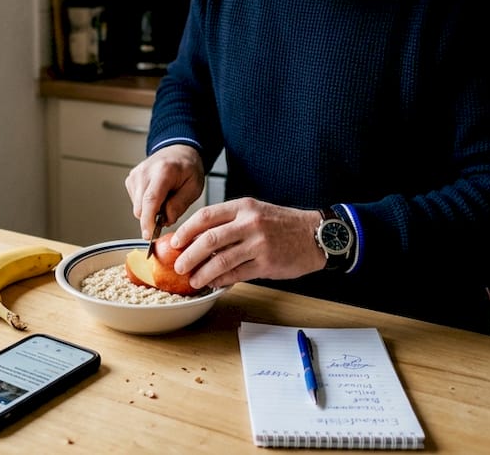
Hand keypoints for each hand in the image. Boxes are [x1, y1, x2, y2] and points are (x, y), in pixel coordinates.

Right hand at [124, 144, 204, 235]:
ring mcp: (135, 175)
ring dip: (151, 211)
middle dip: (153, 218)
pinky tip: (157, 196)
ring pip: (137, 207)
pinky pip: (136, 202)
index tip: (149, 236)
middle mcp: (145, 172)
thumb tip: (165, 220)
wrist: (178, 151)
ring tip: (165, 199)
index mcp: (163, 171)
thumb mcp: (194, 187)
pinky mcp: (130, 180)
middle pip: (141, 207)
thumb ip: (180, 204)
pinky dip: (146, 205)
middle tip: (170, 211)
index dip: (148, 221)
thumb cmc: (188, 168)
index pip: (151, 200)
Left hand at [168, 198, 325, 289]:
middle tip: (178, 265)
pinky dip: (222, 280)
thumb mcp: (255, 212)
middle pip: (209, 239)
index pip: (206, 216)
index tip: (174, 242)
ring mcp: (259, 244)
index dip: (186, 230)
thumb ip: (230, 222)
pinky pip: (237, 274)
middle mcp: (250, 223)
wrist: (315, 235)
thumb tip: (199, 239)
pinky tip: (214, 283)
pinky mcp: (267, 264)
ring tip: (193, 280)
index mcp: (244, 207)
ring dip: (203, 273)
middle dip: (189, 255)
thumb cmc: (282, 224)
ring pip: (221, 260)